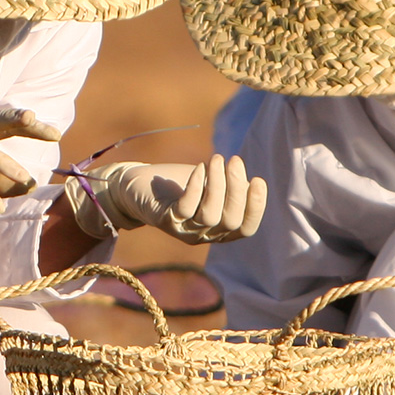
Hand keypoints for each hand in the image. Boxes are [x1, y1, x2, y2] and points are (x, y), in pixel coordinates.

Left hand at [66, 156, 267, 243]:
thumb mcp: (210, 185)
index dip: (256, 207)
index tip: (256, 180)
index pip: (246, 228)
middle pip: (230, 221)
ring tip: (217, 159)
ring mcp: (184, 231)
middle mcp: (204, 235)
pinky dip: (196, 186)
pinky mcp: (166, 220)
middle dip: (237, 189)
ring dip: (218, 184)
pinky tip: (199, 168)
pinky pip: (186, 208)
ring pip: (210, 215)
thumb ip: (229, 186)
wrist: (138, 186)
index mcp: (219, 229)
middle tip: (234, 160)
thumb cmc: (178, 183)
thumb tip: (247, 180)